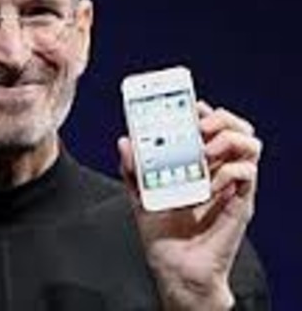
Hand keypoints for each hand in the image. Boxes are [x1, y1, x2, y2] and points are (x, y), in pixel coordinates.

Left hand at [118, 101, 261, 309]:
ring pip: (250, 143)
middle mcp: (216, 168)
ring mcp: (230, 184)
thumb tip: (125, 141)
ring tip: (204, 152)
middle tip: (199, 125)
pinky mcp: (240, 202)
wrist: (175, 269)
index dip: (204, 110)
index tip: (189, 105)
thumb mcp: (140, 194)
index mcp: (196, 162)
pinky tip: (208, 185)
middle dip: (220, 117)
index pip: (210, 124)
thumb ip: (132, 169)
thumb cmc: (161, 232)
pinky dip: (228, 171)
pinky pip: (247, 173)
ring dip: (228, 139)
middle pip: (236, 126)